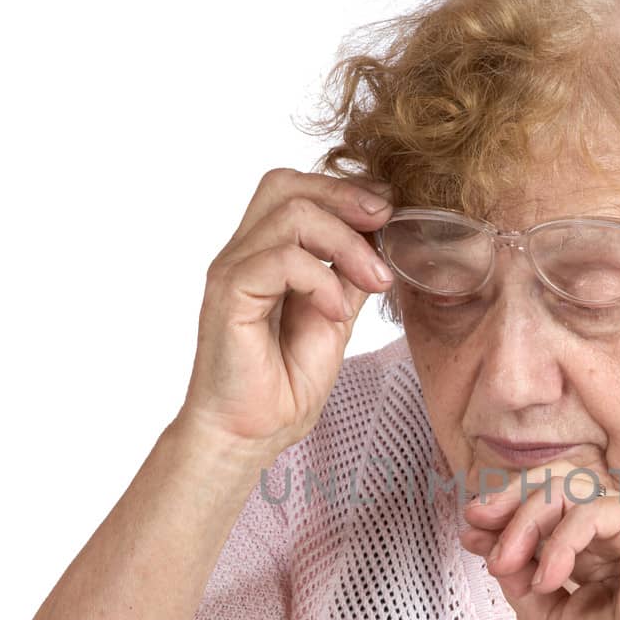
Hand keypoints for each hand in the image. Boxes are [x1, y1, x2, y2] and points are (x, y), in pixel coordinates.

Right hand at [176, 167, 394, 454]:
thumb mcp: (336, 319)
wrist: (250, 435)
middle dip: (344, 194)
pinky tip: (338, 312)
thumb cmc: (284, 385)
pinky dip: (321, 278)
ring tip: (375, 282)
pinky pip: (281, 259)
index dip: (344, 190)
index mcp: (265, 254)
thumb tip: (384, 241)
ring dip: (346, 243)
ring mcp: (232, 271)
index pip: (297, 189)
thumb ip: (350, 277)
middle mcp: (243, 255)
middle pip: (286, 184)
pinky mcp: (229, 295)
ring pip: (291, 213)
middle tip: (386, 222)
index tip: (389, 216)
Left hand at [459, 459, 619, 619]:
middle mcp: (615, 528)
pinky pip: (586, 509)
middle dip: (506, 501)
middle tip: (475, 523)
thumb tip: (492, 555)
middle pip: (551, 484)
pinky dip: (559, 542)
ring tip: (506, 562)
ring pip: (563, 486)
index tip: (469, 536)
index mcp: (599, 551)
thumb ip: (526, 586)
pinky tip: (550, 579)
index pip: (545, 514)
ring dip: (524, 520)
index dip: (503, 519)